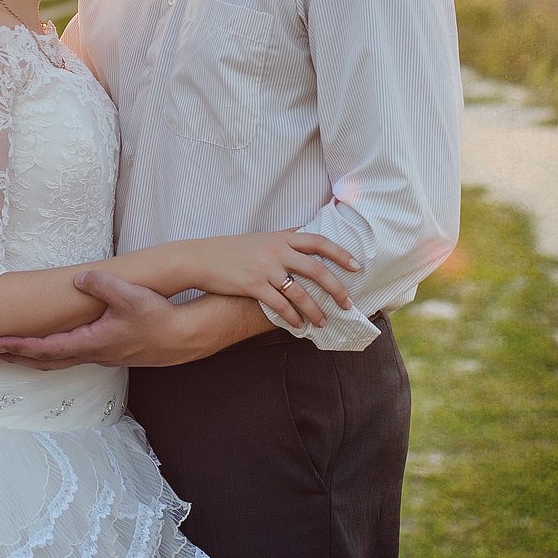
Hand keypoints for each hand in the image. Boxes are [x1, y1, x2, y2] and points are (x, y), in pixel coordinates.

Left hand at [0, 271, 201, 368]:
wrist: (184, 337)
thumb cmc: (158, 318)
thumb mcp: (130, 295)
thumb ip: (102, 284)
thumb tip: (80, 277)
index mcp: (91, 343)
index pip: (47, 348)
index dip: (20, 346)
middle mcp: (93, 354)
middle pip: (48, 361)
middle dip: (21, 357)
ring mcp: (103, 356)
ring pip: (62, 361)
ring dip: (38, 358)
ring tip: (19, 352)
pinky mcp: (113, 353)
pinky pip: (76, 356)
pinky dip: (58, 353)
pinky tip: (59, 345)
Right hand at [184, 230, 359, 327]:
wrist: (201, 258)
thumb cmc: (231, 250)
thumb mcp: (260, 238)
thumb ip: (283, 237)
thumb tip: (302, 231)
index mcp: (281, 237)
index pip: (319, 242)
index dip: (340, 254)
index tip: (356, 267)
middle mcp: (276, 250)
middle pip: (316, 270)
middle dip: (336, 289)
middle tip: (347, 303)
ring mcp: (265, 268)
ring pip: (300, 292)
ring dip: (315, 309)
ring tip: (323, 322)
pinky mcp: (253, 285)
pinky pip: (280, 304)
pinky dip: (292, 317)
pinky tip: (299, 325)